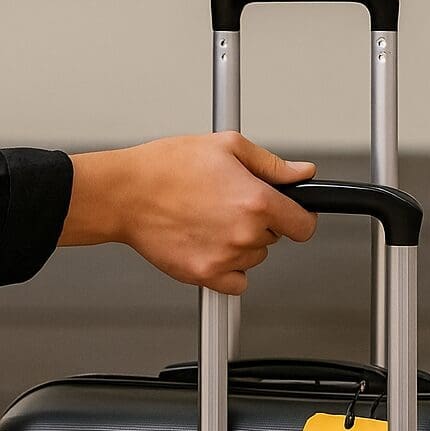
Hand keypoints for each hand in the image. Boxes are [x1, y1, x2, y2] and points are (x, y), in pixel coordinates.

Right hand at [60, 132, 317, 293]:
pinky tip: (208, 244)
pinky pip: (236, 283)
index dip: (298, 217)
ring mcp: (225, 258)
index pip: (303, 225)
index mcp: (256, 200)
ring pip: (254, 258)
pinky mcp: (204, 275)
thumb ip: (272, 164)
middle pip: (275, 239)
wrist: (126, 193)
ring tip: (211, 219)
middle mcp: (244, 233)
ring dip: (241, 244)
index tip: (289, 214)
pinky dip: (228, 269)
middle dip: (260, 222)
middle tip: (229, 203)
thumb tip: (302, 173)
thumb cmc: (167, 167)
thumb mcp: (227, 147)